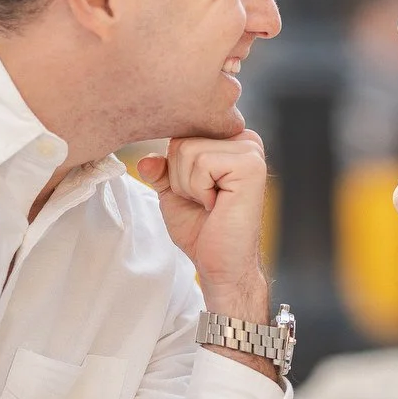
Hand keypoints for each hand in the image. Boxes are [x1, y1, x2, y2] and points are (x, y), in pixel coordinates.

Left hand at [138, 132, 268, 307]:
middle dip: (180, 177)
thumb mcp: (173, 193)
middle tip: (205, 202)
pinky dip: (199, 189)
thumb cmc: (202, 230)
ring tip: (211, 204)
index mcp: (230, 140)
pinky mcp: (251, 166)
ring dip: (189, 186)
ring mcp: (251, 151)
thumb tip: (146, 159)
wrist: (221, 265)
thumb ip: (161, 170)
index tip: (198, 194)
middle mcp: (244, 139)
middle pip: (182, 140)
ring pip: (188, 150)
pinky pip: (202, 162)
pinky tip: (217, 205)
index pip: (180, 133)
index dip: (175, 169)